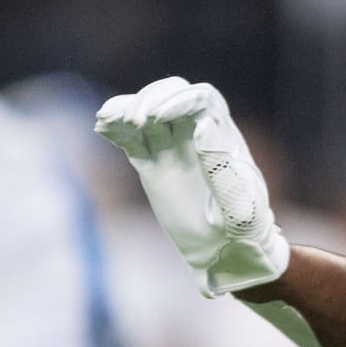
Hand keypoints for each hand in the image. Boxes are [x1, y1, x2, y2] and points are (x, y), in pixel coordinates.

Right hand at [95, 78, 289, 295]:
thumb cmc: (243, 228)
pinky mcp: (152, 166)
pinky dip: (117, 131)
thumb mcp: (239, 206)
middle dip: (150, 99)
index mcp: (223, 135)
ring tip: (108, 117)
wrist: (227, 250)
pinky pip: (131, 141)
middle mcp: (195, 133)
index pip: (200, 99)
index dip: (178, 98)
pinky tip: (102, 127)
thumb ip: (221, 168)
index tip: (158, 115)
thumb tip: (202, 126)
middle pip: (170, 96)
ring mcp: (171, 148)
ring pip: (145, 116)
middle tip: (138, 121)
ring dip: (126, 110)